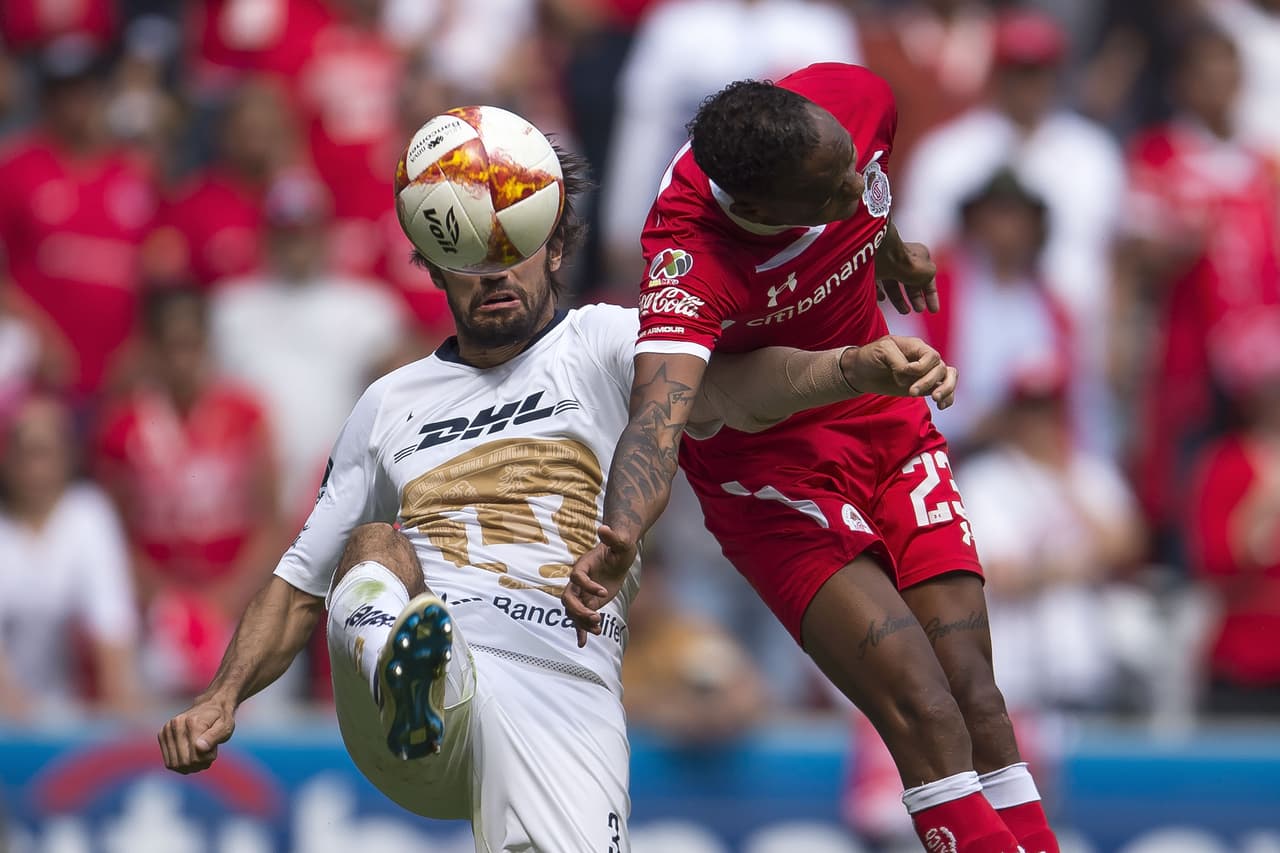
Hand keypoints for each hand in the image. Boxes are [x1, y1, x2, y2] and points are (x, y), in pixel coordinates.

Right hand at [159, 698, 235, 773]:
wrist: (209, 706)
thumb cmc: (221, 719)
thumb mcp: (225, 727)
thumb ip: (214, 737)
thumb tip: (199, 747)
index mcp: (193, 722)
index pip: (196, 757)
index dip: (206, 760)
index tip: (213, 753)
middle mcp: (177, 724)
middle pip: (184, 762)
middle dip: (198, 764)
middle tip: (207, 756)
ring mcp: (167, 729)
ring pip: (174, 764)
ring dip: (189, 766)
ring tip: (199, 756)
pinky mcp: (162, 735)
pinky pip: (169, 762)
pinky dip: (180, 765)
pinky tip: (190, 756)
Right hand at [563, 525, 637, 646]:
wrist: (619, 556)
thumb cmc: (620, 546)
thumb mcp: (621, 542)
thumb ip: (613, 537)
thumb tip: (604, 528)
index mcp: (583, 566)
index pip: (577, 578)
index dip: (588, 586)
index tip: (604, 592)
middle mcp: (578, 581)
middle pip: (568, 598)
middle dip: (580, 610)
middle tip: (596, 617)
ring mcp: (582, 593)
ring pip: (573, 611)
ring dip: (582, 622)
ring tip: (598, 629)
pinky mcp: (589, 602)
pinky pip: (580, 618)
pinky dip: (581, 630)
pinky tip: (583, 643)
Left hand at [841, 335, 956, 408]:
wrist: (861, 372)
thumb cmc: (871, 356)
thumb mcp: (882, 350)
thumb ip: (898, 360)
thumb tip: (908, 375)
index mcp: (916, 346)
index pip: (931, 356)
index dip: (922, 367)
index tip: (905, 372)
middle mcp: (925, 359)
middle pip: (941, 368)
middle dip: (928, 382)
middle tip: (911, 392)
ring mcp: (926, 373)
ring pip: (949, 377)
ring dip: (946, 389)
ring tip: (936, 399)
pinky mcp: (925, 387)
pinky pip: (945, 389)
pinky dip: (948, 398)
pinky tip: (941, 406)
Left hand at [876, 241, 938, 313]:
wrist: (881, 257)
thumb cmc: (907, 264)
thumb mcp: (927, 273)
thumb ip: (928, 281)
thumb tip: (922, 287)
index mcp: (918, 256)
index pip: (927, 277)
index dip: (931, 295)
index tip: (933, 310)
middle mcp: (902, 259)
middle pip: (909, 282)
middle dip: (915, 298)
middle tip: (919, 310)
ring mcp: (885, 265)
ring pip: (892, 285)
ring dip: (899, 300)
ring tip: (905, 312)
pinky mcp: (870, 271)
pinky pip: (875, 284)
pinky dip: (879, 293)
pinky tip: (883, 298)